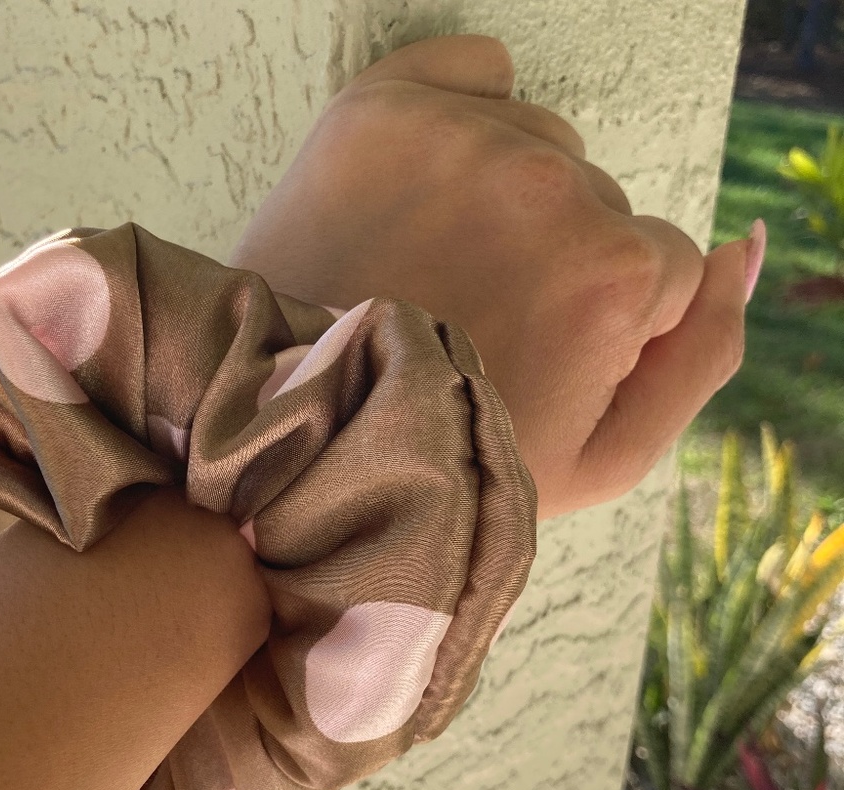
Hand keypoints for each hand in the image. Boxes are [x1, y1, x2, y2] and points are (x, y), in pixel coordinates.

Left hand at [229, 35, 759, 520]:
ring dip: (510, 202)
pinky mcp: (380, 108)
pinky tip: (432, 197)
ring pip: (543, 148)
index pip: (657, 266)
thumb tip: (743, 249)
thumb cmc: (452, 455)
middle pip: (599, 203)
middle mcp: (543, 182)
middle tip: (476, 325)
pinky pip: (478, 75)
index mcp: (607, 274)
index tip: (533, 355)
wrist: (303, 429)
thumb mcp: (604, 456)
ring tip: (440, 275)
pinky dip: (470, 118)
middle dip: (556, 262)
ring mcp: (454, 137)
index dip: (601, 323)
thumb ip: (704, 355)